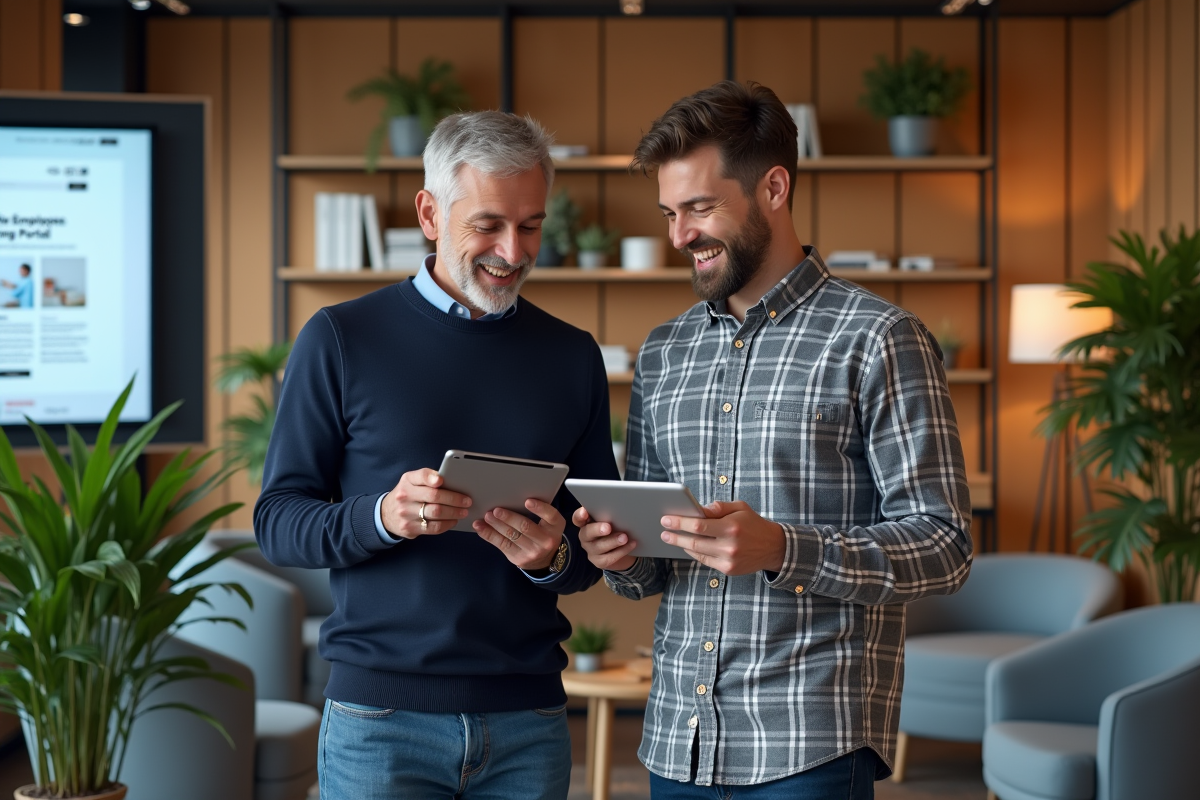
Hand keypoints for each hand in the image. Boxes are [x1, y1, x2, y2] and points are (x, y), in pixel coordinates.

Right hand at [380, 468, 471, 539]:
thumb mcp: (411, 481)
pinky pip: (433, 527)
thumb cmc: (407, 494)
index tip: (441, 480)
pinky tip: (453, 520)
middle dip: (454, 499)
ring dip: (454, 513)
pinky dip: (447, 524)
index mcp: (407, 481)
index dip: (432, 478)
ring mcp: (406, 513)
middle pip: (433, 497)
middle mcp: (405, 496)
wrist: (386, 514)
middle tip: (467, 501)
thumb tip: (451, 481)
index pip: (420, 476)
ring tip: (464, 511)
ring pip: (435, 513)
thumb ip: (427, 478)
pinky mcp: (410, 528)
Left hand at [474, 498, 565, 570]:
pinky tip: (480, 527)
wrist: (546, 559)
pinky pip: (501, 545)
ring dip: (496, 525)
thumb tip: (514, 496)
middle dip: (509, 517)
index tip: (527, 501)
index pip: (551, 515)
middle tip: (496, 510)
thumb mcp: (549, 523)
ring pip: (511, 536)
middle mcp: (546, 540)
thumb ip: (539, 512)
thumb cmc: (544, 533)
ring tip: (487, 516)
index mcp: (555, 527)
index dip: (540, 508)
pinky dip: (489, 535)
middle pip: (525, 527)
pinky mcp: (519, 558)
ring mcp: (532, 551)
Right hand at [573, 506, 636, 571]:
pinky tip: (631, 544)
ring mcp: (591, 550)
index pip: (578, 519)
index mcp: (586, 523)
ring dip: (612, 541)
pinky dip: (621, 551)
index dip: (579, 516)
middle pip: (586, 533)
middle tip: (608, 527)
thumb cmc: (615, 528)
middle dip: (597, 530)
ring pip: (598, 547)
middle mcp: (585, 537)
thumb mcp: (612, 520)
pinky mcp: (599, 562)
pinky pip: (609, 558)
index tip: (585, 511)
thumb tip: (619, 508)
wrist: (622, 549)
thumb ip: (610, 515)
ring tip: (624, 537)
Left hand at [660, 500, 784, 575]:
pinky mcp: (728, 570)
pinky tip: (687, 547)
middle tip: (663, 531)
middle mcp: (729, 546)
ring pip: (697, 553)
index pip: (699, 525)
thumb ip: (718, 507)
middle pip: (694, 542)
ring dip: (681, 545)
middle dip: (675, 536)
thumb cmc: (754, 524)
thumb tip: (698, 509)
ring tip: (670, 538)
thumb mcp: (740, 507)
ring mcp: (728, 560)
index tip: (666, 519)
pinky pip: (705, 561)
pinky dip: (694, 553)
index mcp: (731, 527)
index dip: (680, 522)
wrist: (774, 548)